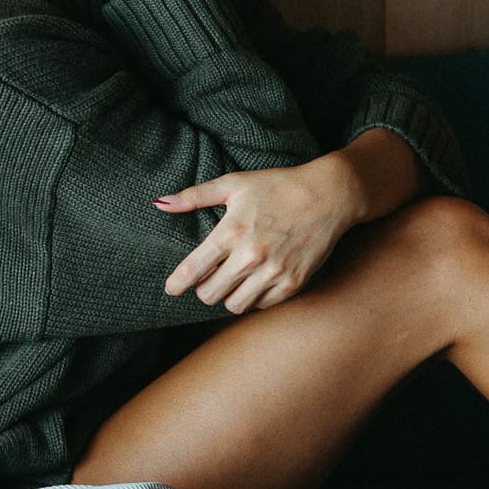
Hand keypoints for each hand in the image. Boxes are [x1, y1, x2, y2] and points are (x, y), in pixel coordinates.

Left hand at [154, 155, 360, 313]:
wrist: (329, 195)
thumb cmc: (277, 186)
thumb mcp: (234, 183)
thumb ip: (194, 196)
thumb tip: (159, 203)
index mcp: (231, 231)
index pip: (193, 269)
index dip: (176, 283)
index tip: (170, 288)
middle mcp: (251, 256)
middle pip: (210, 294)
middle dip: (204, 289)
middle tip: (209, 278)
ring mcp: (274, 272)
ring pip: (235, 305)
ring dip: (228, 296)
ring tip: (232, 280)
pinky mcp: (293, 283)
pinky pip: (262, 305)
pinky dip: (254, 297)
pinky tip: (255, 281)